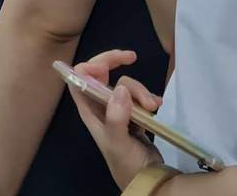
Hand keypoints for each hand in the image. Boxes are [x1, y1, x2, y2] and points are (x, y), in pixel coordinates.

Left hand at [68, 50, 163, 188]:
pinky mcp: (134, 113)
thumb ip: (116, 118)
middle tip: (132, 57)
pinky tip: (157, 108)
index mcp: (90, 110)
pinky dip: (149, 98)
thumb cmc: (126, 164)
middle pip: (102, 73)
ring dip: (140, 90)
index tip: (107, 63)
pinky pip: (140, 96)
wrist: (148, 180)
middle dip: (115, 63)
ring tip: (152, 108)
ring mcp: (118, 109)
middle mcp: (101, 106)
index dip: (89, 64)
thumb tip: (120, 89)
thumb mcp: (118, 143)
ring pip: (125, 84)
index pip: (79, 78)